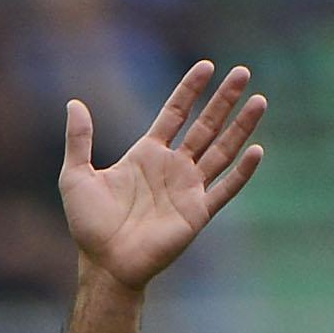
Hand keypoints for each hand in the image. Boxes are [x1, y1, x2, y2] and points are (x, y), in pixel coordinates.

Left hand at [60, 60, 265, 291]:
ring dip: (241, 127)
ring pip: (221, 150)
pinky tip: (257, 150)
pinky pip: (225, 189)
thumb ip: (79, 140)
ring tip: (259, 100)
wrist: (105, 266)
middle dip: (224, 99)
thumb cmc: (89, 226)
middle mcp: (172, 168)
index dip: (190, 90)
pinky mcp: (196, 214)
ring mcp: (187, 190)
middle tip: (243, 72)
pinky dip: (242, 172)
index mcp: (148, 155)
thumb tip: (74, 103)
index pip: (175, 113)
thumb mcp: (76, 176)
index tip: (207, 66)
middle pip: (205, 126)